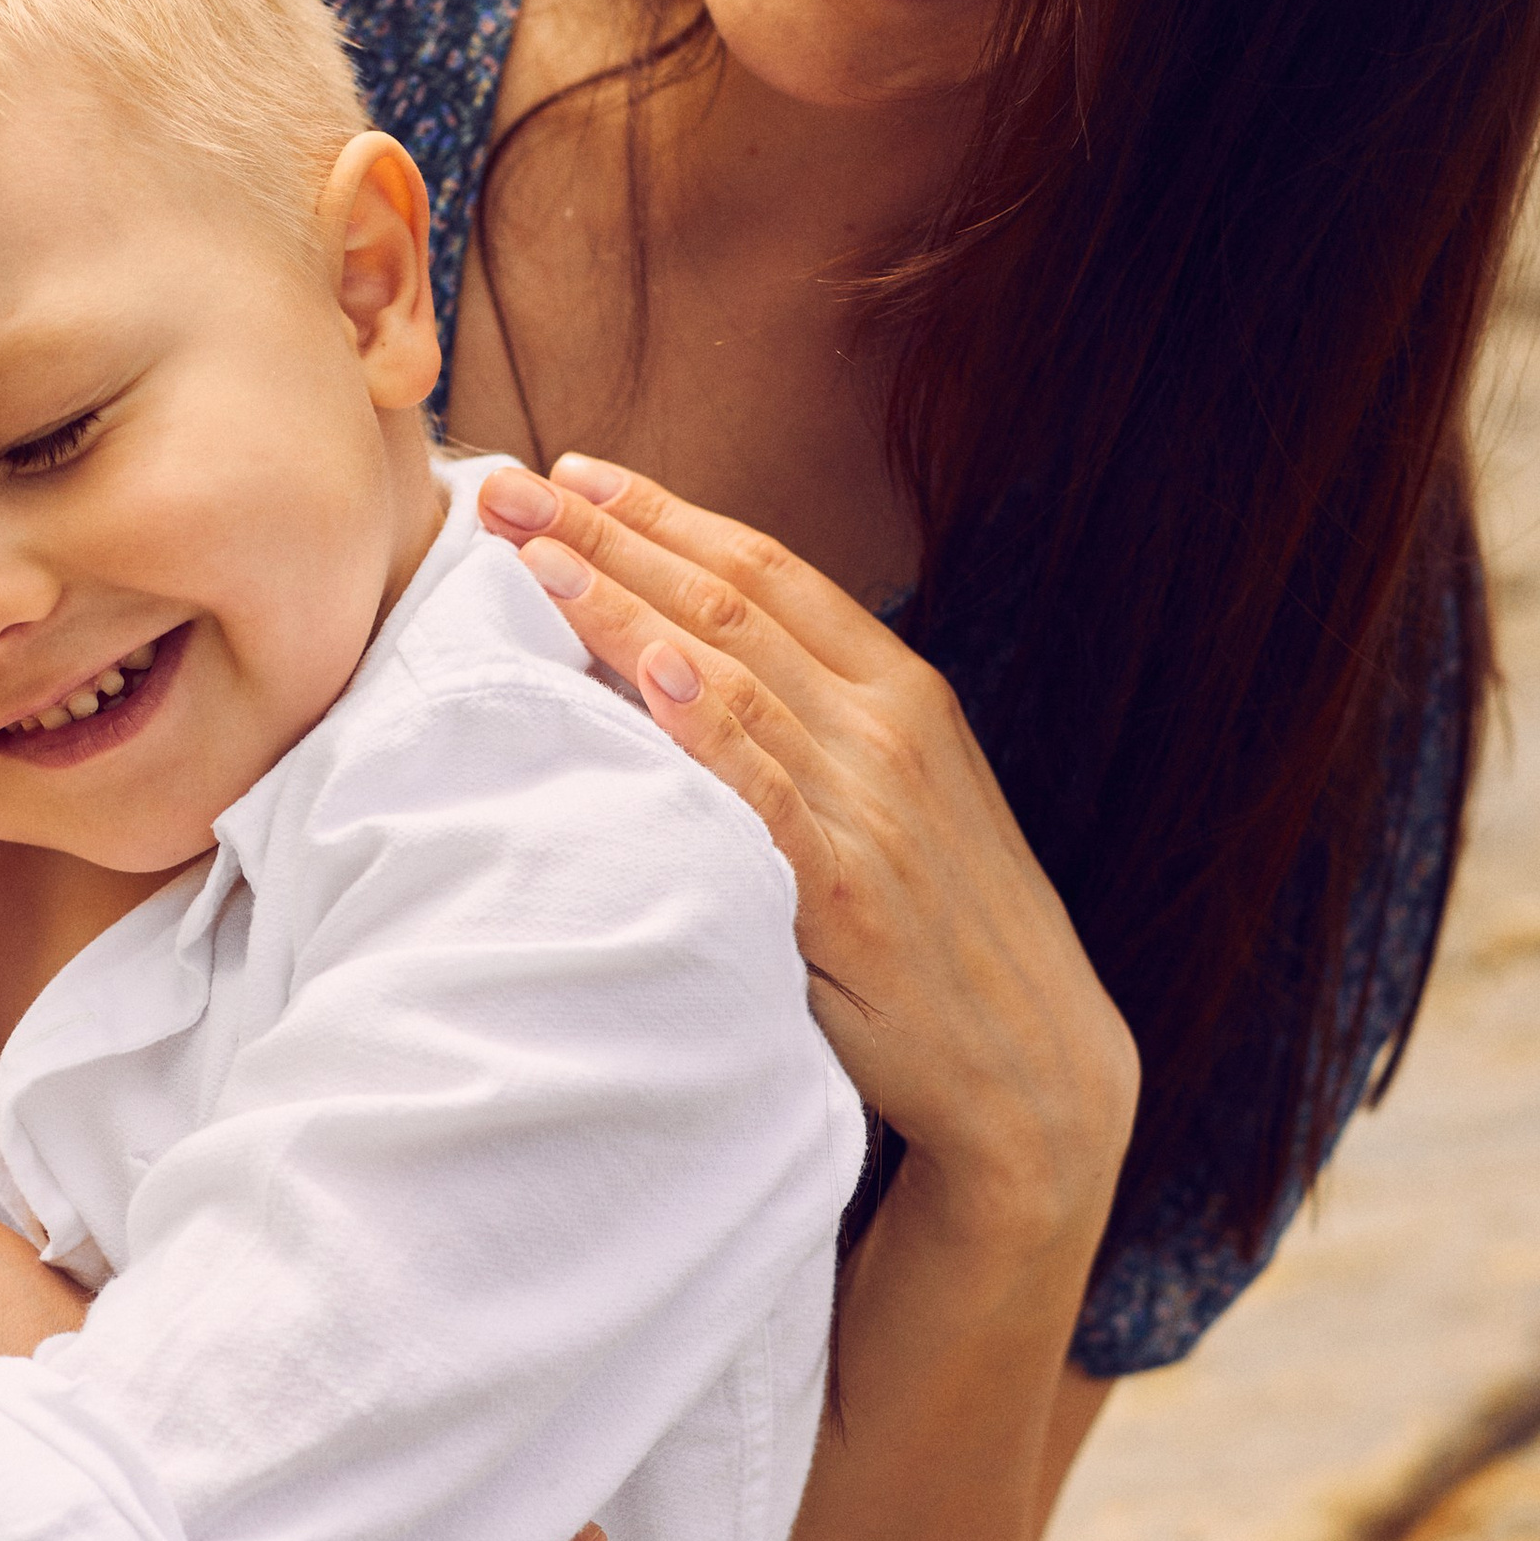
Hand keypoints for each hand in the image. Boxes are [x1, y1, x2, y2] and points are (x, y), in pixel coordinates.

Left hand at [479, 457, 1138, 1254]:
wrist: (1035, 1066)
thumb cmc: (944, 937)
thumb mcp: (900, 803)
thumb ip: (816, 730)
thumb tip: (695, 669)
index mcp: (903, 692)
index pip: (766, 572)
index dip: (663, 513)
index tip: (568, 474)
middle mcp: (891, 728)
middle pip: (731, 603)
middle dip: (608, 536)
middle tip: (503, 492)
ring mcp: (873, 806)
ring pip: (733, 677)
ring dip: (621, 607)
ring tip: (532, 557)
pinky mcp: (849, 895)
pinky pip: (766, 795)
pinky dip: (707, 730)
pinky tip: (648, 674)